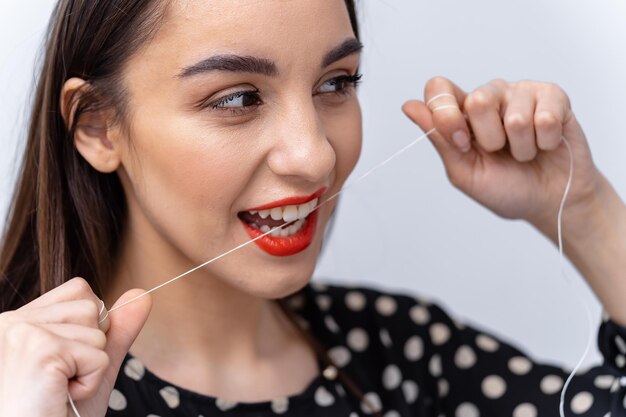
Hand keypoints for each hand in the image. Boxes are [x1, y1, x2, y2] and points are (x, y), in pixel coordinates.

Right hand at [0, 277, 150, 416]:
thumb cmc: (53, 414)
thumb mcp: (89, 366)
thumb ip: (114, 330)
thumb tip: (143, 295)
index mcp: (18, 320)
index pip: (79, 291)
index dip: (88, 327)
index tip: (64, 362)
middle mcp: (12, 320)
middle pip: (92, 306)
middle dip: (90, 348)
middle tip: (60, 382)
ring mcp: (24, 333)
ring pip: (98, 331)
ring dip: (91, 367)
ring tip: (58, 391)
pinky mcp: (42, 352)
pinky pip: (99, 356)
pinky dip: (90, 383)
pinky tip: (59, 398)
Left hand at [402, 77, 604, 233]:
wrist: (550, 202)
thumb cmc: (507, 188)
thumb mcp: (465, 172)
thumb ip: (440, 139)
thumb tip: (409, 106)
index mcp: (461, 114)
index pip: (438, 88)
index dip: (445, 113)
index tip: (461, 143)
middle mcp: (489, 96)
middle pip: (477, 100)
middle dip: (489, 139)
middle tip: (500, 152)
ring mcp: (520, 93)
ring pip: (514, 115)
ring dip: (521, 148)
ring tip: (525, 152)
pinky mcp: (553, 97)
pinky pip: (545, 117)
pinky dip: (545, 142)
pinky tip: (546, 145)